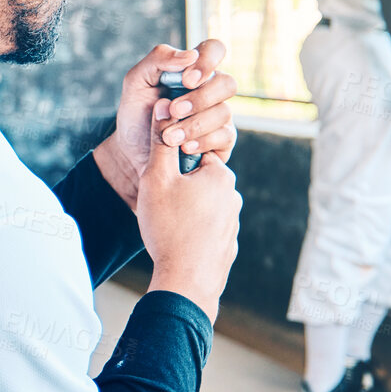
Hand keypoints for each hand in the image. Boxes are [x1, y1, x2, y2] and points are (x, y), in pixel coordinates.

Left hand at [94, 40, 239, 209]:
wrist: (132, 155)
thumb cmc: (136, 116)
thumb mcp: (136, 83)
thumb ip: (157, 59)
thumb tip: (190, 55)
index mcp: (193, 71)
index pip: (214, 50)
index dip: (207, 60)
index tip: (186, 80)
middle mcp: (211, 91)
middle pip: (227, 83)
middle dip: (200, 98)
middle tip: (174, 110)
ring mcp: (219, 116)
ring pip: (224, 112)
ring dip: (193, 124)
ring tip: (168, 137)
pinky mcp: (222, 141)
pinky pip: (225, 136)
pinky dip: (202, 141)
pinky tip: (184, 148)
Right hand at [137, 105, 241, 324]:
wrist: (186, 282)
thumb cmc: (170, 228)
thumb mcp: (157, 179)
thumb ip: (161, 143)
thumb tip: (164, 109)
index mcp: (221, 175)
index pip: (195, 154)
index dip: (173, 165)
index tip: (161, 180)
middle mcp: (233, 197)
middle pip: (199, 181)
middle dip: (179, 189)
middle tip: (161, 206)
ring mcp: (233, 224)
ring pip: (203, 207)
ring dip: (186, 212)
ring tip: (168, 228)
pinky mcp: (227, 246)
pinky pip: (206, 232)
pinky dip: (192, 235)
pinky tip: (178, 245)